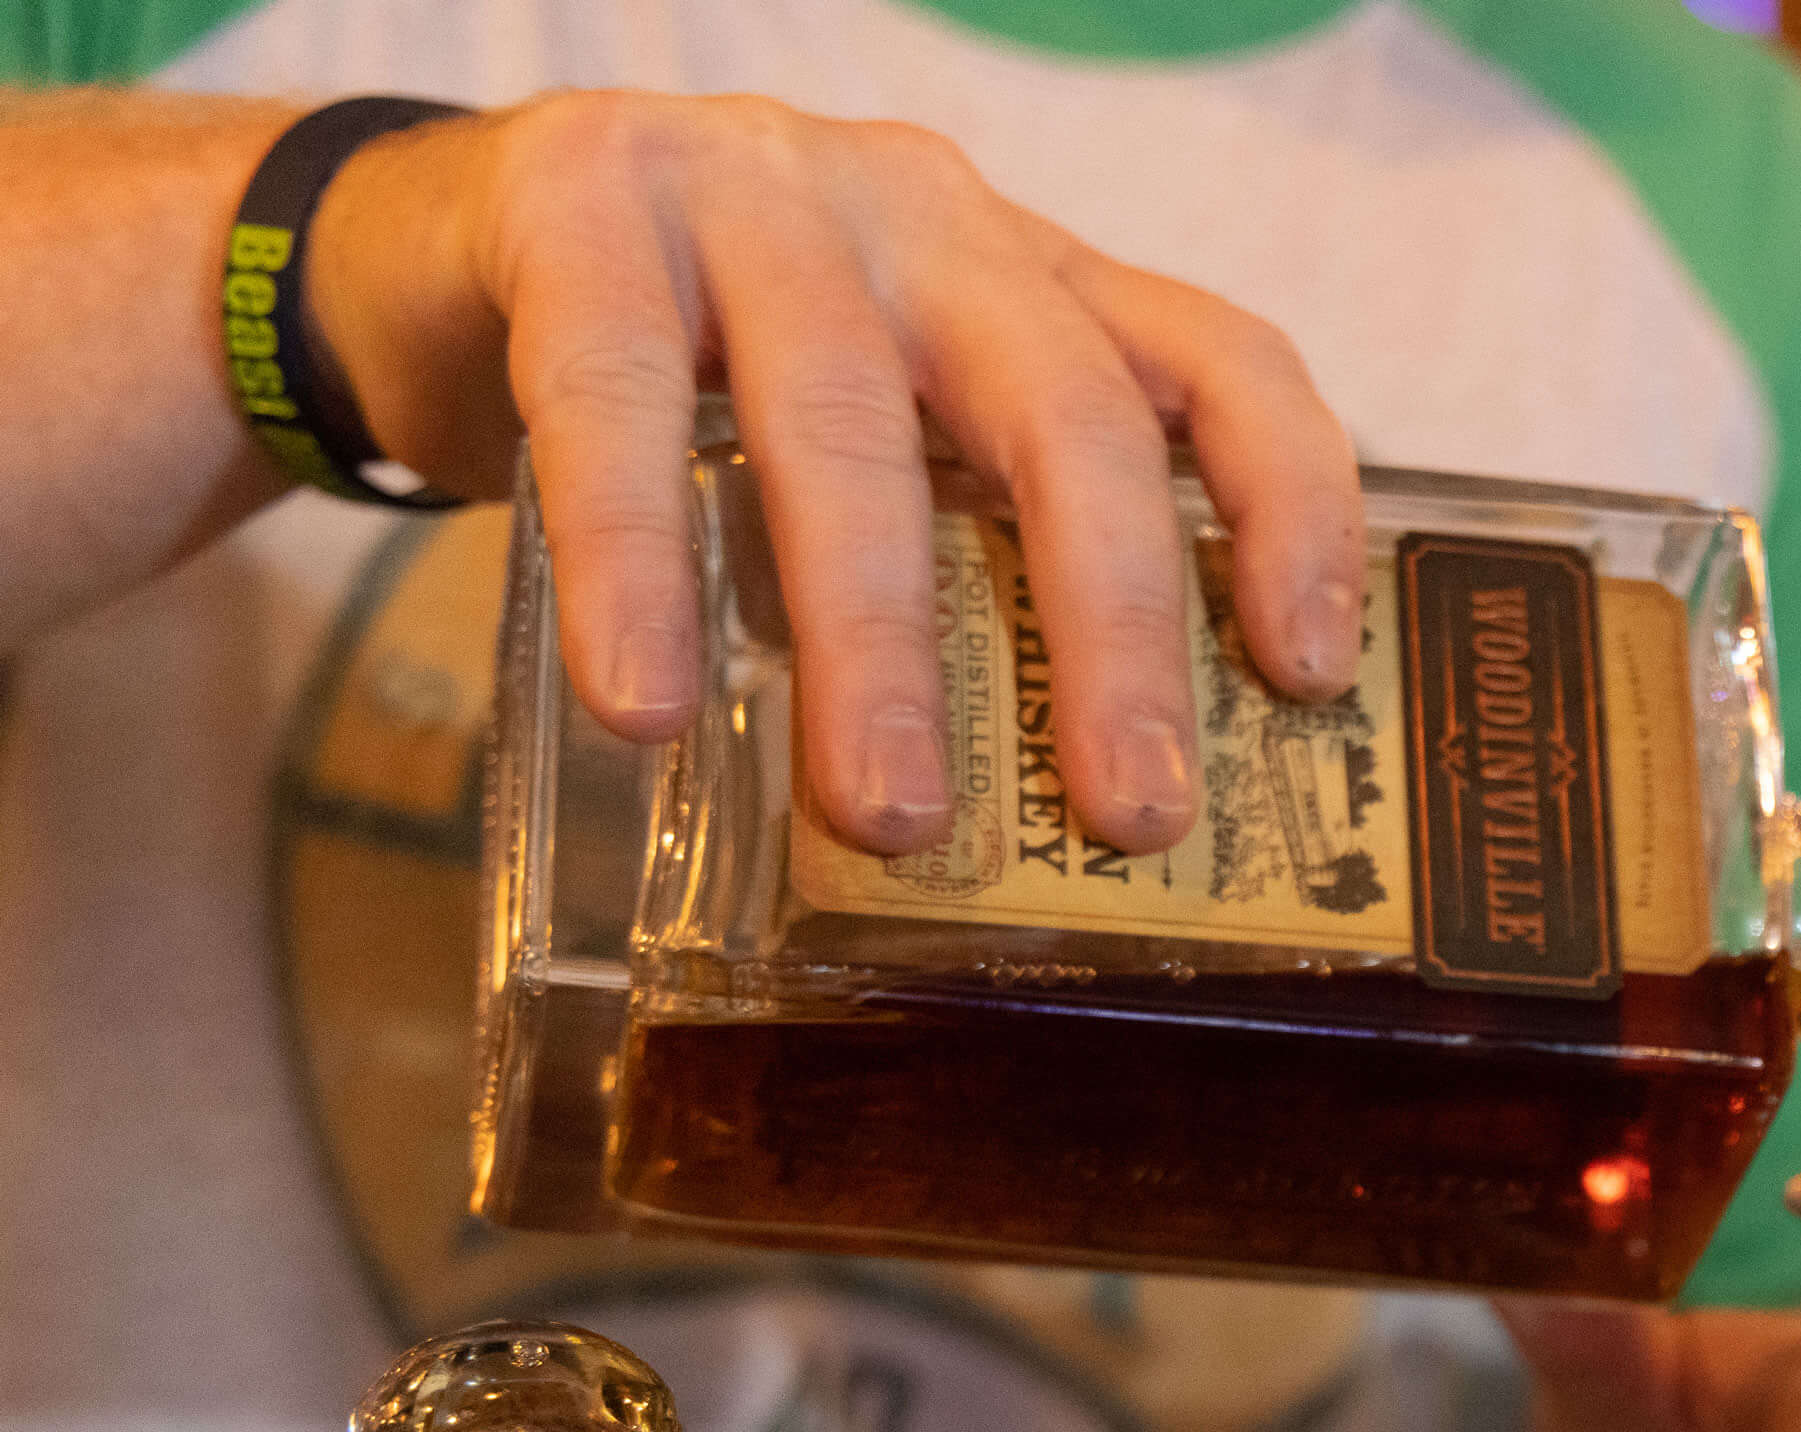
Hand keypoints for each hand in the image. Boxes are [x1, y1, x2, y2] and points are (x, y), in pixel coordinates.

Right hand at [301, 93, 1364, 857]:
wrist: (437, 243)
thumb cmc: (707, 387)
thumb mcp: (885, 448)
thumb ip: (969, 560)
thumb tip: (1071, 809)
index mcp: (1030, 276)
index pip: (1220, 363)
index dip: (1290, 508)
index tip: (1309, 674)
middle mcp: (925, 216)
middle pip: (1065, 413)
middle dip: (1111, 628)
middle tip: (1132, 813)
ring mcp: (755, 194)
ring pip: (848, 421)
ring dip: (879, 639)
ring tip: (892, 814)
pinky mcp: (577, 204)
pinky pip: (614, 400)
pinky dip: (634, 564)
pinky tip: (647, 704)